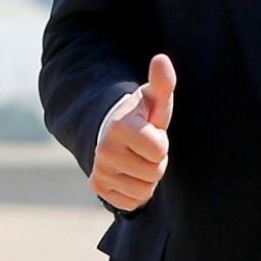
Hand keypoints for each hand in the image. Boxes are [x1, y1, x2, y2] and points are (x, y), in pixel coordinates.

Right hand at [90, 54, 176, 210]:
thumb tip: (161, 58)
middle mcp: (104, 151)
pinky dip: (136, 190)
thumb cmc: (142, 115)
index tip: (151, 132)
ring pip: (145, 190)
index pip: (159, 150)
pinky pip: (132, 202)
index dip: (161, 142)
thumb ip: (163, 82)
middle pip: (155, 172)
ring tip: (138, 158)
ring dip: (148, 177)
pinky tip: (129, 173)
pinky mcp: (98, 187)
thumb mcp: (154, 99)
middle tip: (145, 147)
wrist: (114, 132)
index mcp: (120, 127)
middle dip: (156, 161)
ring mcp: (99, 171)